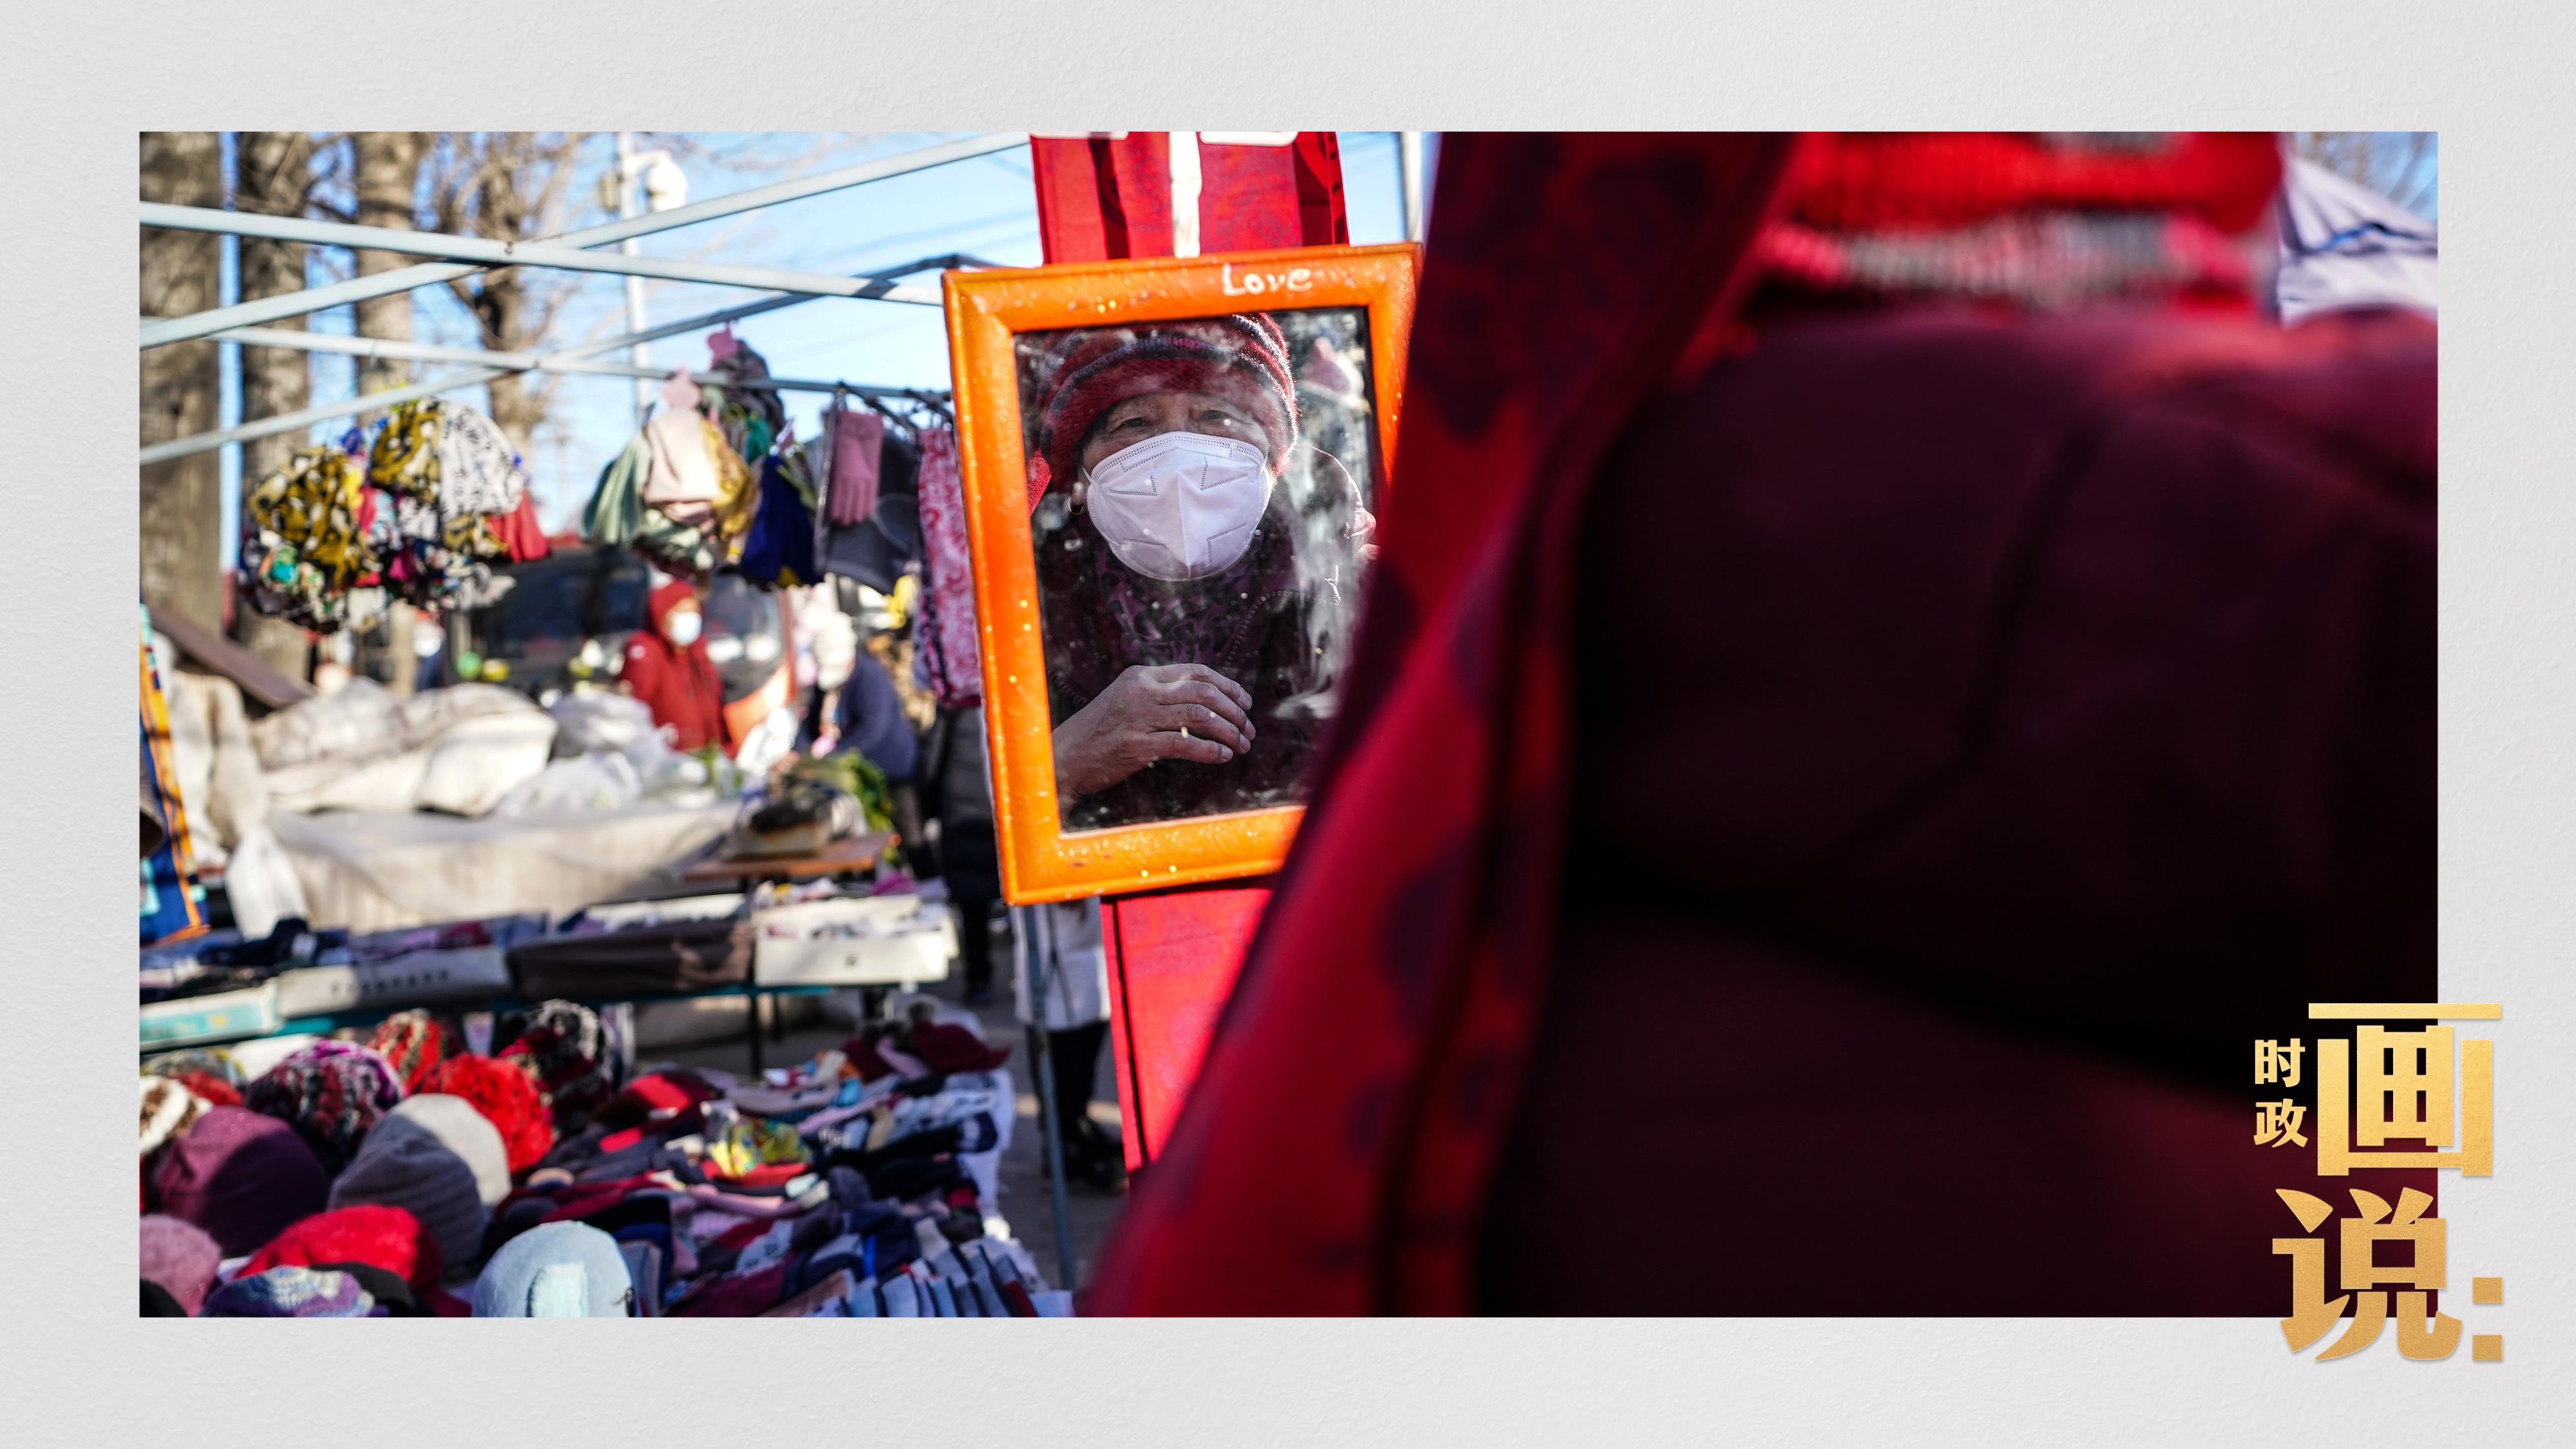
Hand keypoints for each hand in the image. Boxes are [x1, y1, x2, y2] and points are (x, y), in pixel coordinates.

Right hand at [1052, 663, 1255, 797]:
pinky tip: (1223, 757)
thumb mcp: (1126, 702)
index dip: (1228, 686)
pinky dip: (1210, 750)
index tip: (1245, 702)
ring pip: (1200, 716)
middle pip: (1204, 692)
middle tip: (1249, 729)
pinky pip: (1185, 744)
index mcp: (1141, 676)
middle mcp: (1141, 691)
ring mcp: (1138, 717)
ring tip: (1242, 745)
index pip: (1196, 671)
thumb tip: (1205, 703)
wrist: (1064, 757)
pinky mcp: (1136, 745)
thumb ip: (1159, 697)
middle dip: (1234, 710)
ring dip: (1229, 732)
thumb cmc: (1099, 733)